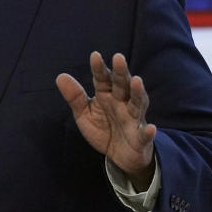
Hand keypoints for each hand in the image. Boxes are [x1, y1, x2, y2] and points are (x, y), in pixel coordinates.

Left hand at [56, 52, 155, 190]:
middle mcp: (122, 103)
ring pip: (137, 104)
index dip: (99, 68)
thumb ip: (75, 97)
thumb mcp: (85, 114)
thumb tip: (60, 76)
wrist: (119, 156)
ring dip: (137, 92)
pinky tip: (150, 128)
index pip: (103, 79)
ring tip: (137, 81)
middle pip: (122, 85)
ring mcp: (133, 119)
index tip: (95, 55)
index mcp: (107, 95)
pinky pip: (145, 135)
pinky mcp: (141, 138)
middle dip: (121, 72)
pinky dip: (148, 132)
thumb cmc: (103, 129)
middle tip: (118, 58)